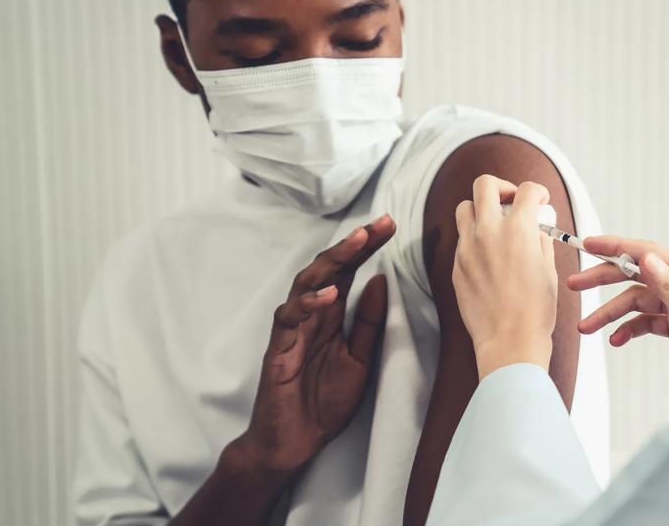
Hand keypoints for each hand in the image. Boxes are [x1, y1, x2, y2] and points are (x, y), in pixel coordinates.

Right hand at [231, 214, 396, 475]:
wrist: (295, 442)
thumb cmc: (323, 402)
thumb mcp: (359, 359)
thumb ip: (367, 322)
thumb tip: (381, 281)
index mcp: (330, 316)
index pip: (349, 272)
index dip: (367, 248)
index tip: (390, 227)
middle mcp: (310, 315)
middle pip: (329, 269)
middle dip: (353, 245)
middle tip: (378, 225)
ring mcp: (292, 329)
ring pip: (305, 283)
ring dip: (332, 262)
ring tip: (356, 244)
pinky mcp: (278, 348)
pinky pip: (289, 318)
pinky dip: (308, 303)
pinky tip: (328, 294)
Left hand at [453, 175, 557, 378]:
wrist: (509, 340)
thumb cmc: (535, 310)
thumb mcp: (548, 269)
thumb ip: (540, 240)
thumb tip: (537, 228)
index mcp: (518, 229)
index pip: (525, 191)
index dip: (537, 191)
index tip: (539, 200)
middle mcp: (489, 232)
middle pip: (485, 185)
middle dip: (501, 187)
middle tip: (511, 200)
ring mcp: (468, 248)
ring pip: (464, 208)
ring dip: (481, 209)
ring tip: (494, 224)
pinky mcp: (457, 266)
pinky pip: (461, 239)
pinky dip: (474, 238)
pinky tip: (487, 254)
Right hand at [569, 236, 668, 376]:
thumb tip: (646, 259)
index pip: (650, 255)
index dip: (617, 247)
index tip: (590, 244)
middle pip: (638, 275)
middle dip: (605, 280)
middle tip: (576, 284)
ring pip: (638, 301)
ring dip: (612, 314)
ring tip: (587, 327)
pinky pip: (647, 321)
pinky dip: (630, 328)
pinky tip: (617, 340)